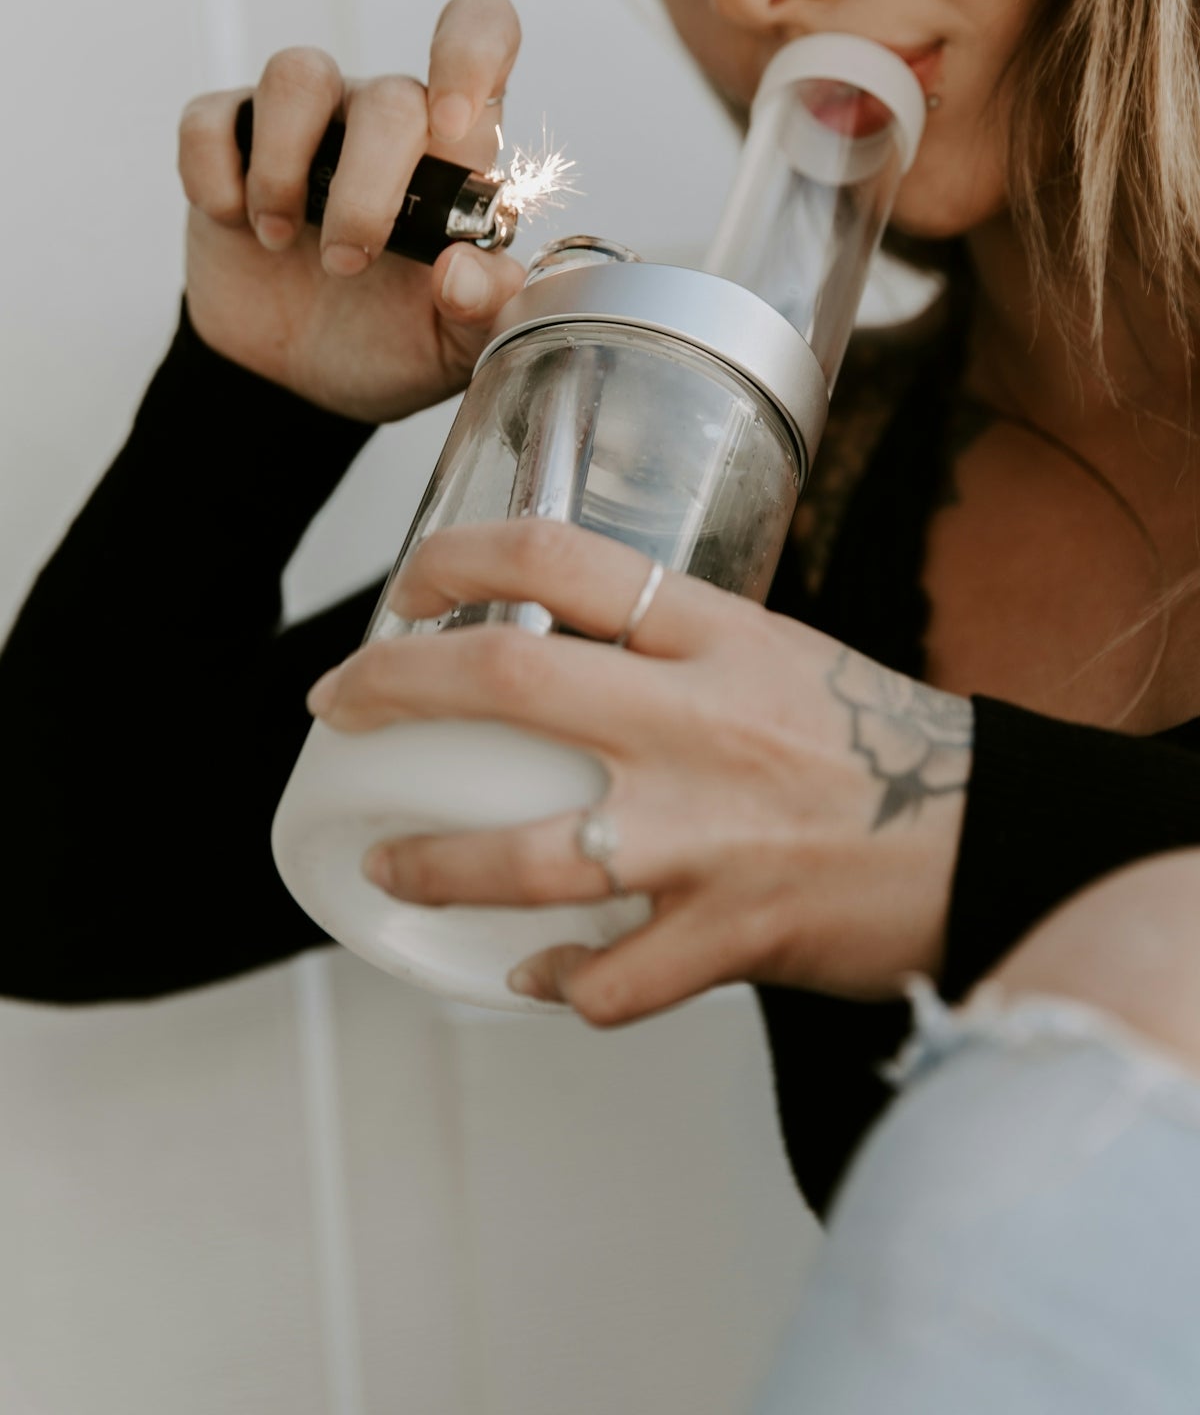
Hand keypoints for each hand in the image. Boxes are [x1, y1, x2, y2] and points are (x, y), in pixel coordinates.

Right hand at [177, 0, 526, 422]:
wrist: (298, 380)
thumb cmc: (389, 341)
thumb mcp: (456, 347)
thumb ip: (485, 311)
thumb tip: (461, 273)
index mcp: (453, 154)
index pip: (482, 37)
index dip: (471, 53)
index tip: (452, 129)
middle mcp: (384, 121)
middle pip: (388, 97)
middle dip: (366, 192)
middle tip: (348, 265)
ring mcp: (306, 125)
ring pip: (298, 74)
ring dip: (285, 168)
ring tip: (281, 237)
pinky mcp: (231, 140)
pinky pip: (211, 118)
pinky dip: (214, 174)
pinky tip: (232, 222)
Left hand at [305, 521, 973, 1024]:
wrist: (987, 834)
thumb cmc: (877, 742)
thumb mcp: (776, 651)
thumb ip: (673, 648)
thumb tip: (560, 648)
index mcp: (715, 635)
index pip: (560, 558)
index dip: (456, 556)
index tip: (402, 585)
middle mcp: (697, 722)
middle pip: (505, 677)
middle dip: (394, 685)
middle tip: (343, 701)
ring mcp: (706, 836)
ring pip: (522, 857)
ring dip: (433, 864)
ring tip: (388, 863)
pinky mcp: (729, 935)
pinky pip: (609, 981)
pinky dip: (560, 984)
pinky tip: (536, 976)